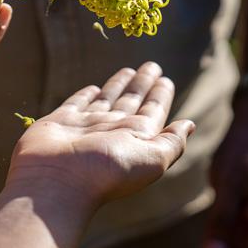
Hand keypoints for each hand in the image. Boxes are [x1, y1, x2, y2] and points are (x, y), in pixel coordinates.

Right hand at [6, 62, 195, 207]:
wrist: (57, 181)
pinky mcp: (60, 122)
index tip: (166, 79)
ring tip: (129, 70)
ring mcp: (85, 126)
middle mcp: (112, 130)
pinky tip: (93, 88)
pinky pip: (76, 103)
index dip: (160, 95)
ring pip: (107, 99)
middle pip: (132, 101)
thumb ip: (172, 141)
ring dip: (118, 85)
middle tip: (152, 65)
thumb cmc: (107, 172)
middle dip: (143, 84)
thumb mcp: (153, 159)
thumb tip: (190, 125)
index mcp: (136, 137)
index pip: (153, 111)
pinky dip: (85, 94)